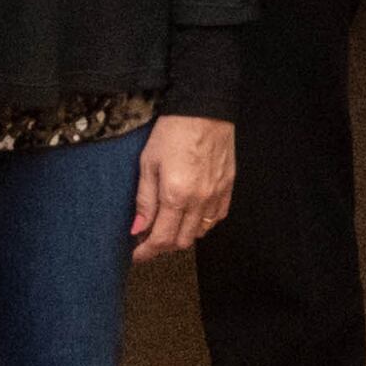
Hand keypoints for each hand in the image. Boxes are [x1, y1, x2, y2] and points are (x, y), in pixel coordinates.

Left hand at [131, 115, 234, 255]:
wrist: (204, 109)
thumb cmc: (173, 132)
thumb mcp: (148, 164)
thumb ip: (144, 200)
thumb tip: (137, 229)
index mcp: (176, 196)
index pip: (161, 239)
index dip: (146, 252)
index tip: (136, 255)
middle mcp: (199, 201)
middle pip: (181, 241)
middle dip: (163, 245)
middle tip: (148, 238)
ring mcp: (217, 195)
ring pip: (200, 232)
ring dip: (183, 235)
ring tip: (169, 224)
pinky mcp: (228, 187)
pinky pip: (217, 217)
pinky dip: (202, 222)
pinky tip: (191, 214)